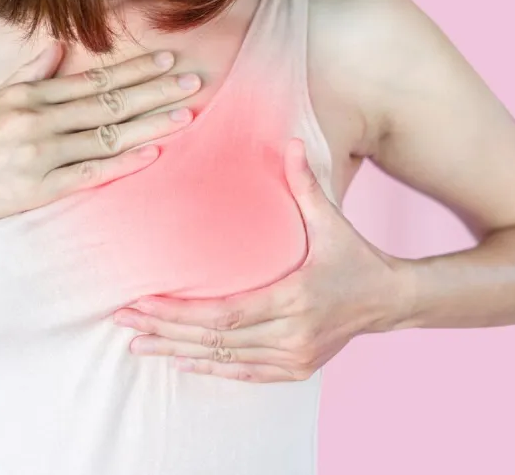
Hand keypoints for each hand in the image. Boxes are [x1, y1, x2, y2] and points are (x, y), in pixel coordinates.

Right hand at [0, 43, 201, 238]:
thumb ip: (27, 76)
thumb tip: (57, 48)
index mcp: (26, 97)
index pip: (92, 79)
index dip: (134, 70)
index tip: (168, 61)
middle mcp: (36, 120)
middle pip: (108, 102)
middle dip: (155, 90)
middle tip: (194, 81)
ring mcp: (38, 155)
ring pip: (106, 134)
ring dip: (150, 124)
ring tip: (186, 114)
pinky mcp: (35, 189)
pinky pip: (89, 173)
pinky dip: (122, 162)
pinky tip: (152, 154)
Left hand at [113, 138, 401, 382]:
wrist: (389, 300)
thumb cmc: (356, 257)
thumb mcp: (331, 220)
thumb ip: (306, 184)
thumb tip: (290, 140)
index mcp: (295, 297)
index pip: (224, 313)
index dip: (179, 312)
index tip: (142, 302)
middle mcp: (293, 334)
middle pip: (216, 338)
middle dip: (166, 331)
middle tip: (125, 323)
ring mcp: (295, 356)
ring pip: (226, 358)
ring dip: (180, 352)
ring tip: (140, 345)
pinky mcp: (298, 368)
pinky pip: (246, 372)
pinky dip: (213, 367)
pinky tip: (182, 361)